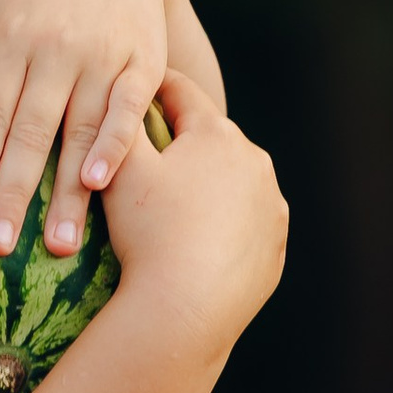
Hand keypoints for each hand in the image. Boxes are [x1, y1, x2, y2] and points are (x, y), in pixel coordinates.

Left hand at [0, 0, 224, 257]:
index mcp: (11, 38)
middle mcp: (55, 49)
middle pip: (30, 132)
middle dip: (13, 193)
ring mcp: (102, 57)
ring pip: (81, 131)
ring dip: (70, 191)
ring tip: (57, 247)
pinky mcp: (142, 62)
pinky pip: (129, 110)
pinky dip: (117, 145)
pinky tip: (100, 185)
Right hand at [98, 69, 287, 351]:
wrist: (185, 308)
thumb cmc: (148, 233)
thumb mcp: (121, 170)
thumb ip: (118, 125)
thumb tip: (117, 94)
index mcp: (217, 134)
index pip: (182, 94)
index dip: (156, 87)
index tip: (140, 83)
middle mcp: (255, 162)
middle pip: (212, 140)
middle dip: (185, 142)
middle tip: (153, 152)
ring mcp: (271, 206)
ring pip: (234, 183)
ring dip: (209, 185)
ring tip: (178, 204)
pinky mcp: (275, 246)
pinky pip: (247, 224)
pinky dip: (226, 226)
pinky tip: (200, 240)